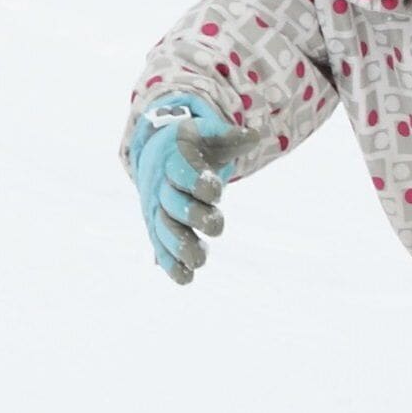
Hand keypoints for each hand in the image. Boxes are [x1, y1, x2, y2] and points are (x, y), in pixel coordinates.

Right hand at [128, 94, 255, 283]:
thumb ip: (228, 136)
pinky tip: (185, 279)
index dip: (198, 183)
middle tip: (217, 228)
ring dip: (180, 247)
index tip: (217, 192)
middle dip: (194, 217)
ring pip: (164, 230)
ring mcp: (157, 209)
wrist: (157, 153)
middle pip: (173, 204)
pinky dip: (171, 264)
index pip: (181, 171)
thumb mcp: (207, 134)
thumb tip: (255, 135)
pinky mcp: (156, 227)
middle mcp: (162, 186)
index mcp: (173, 159)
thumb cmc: (192, 144)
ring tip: (200, 262)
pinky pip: (160, 247)